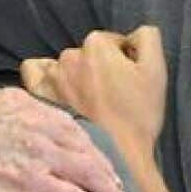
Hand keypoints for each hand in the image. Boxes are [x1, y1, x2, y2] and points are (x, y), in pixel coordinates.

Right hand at [0, 87, 126, 191]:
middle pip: (85, 149)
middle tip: (117, 185)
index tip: (99, 160)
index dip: (90, 148)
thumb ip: (18, 108)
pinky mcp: (31, 180)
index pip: (72, 128)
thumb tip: (26, 113)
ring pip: (85, 172)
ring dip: (106, 189)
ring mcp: (39, 154)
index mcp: (32, 107)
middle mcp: (42, 127)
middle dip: (105, 169)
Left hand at [20, 26, 167, 162]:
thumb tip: (134, 36)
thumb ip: (147, 37)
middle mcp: (69, 56)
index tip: (130, 83)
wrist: (115, 155)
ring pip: (66, 65)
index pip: (115, 43)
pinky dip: (44, 75)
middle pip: (91, 54)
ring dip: (78, 75)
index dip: (126, 61)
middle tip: (114, 95)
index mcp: (97, 45)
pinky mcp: (40, 96)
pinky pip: (34, 73)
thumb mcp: (156, 69)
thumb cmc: (137, 114)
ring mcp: (52, 76)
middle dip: (102, 69)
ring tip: (90, 100)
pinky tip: (57, 87)